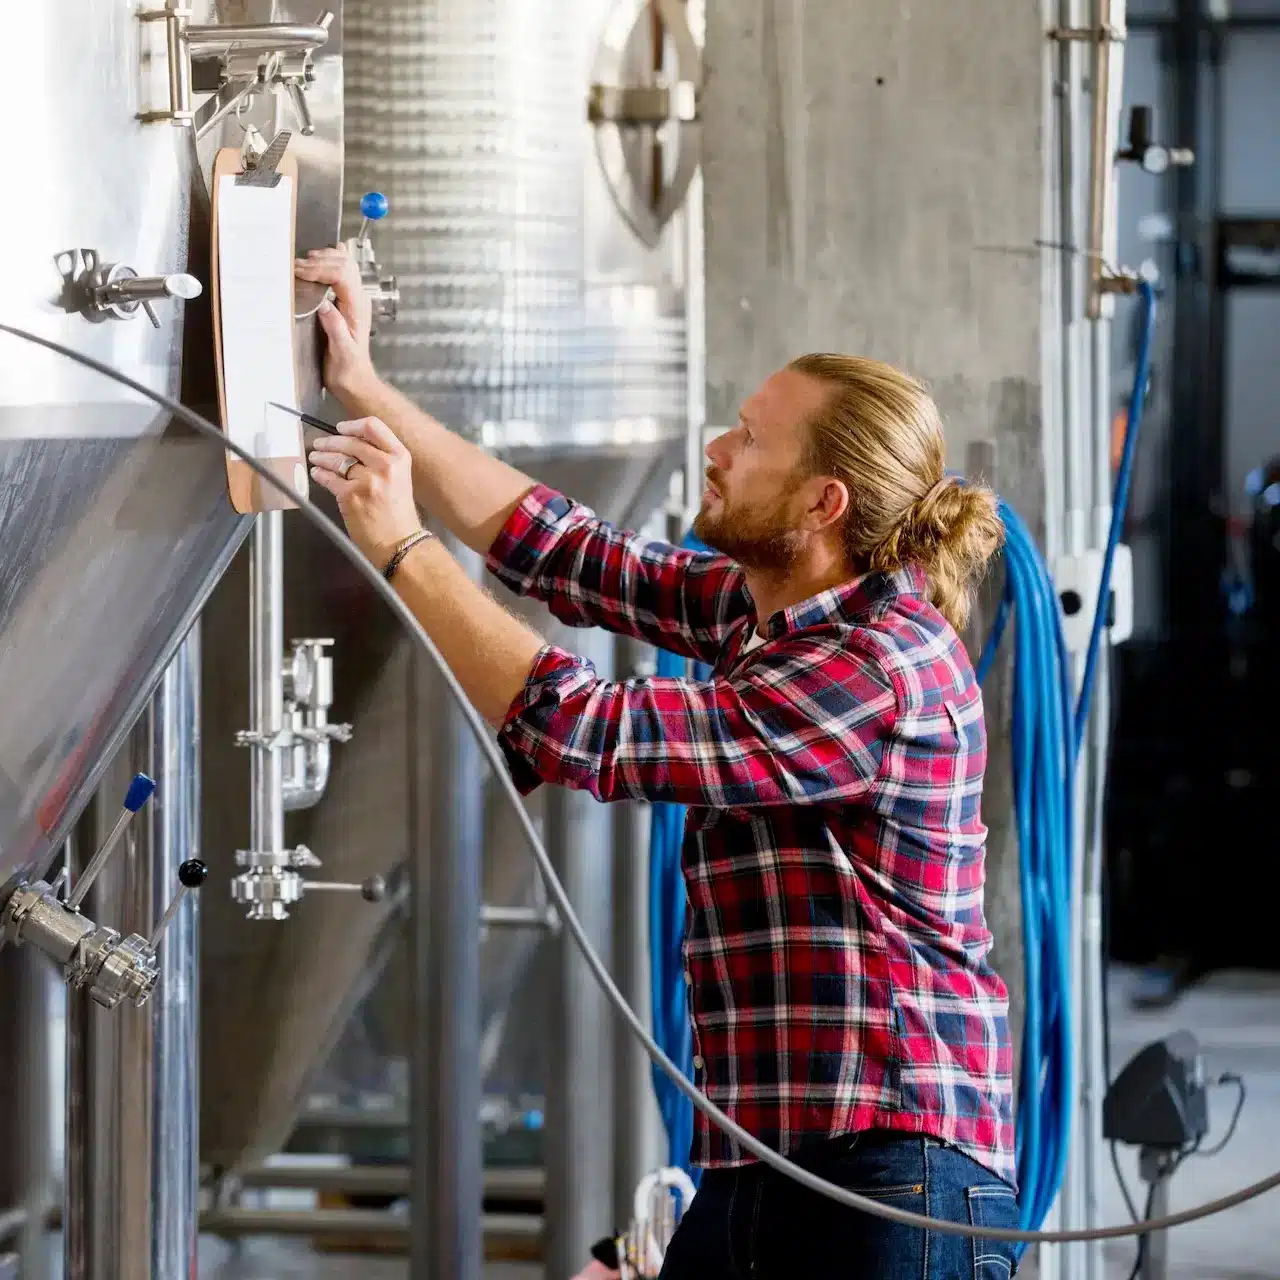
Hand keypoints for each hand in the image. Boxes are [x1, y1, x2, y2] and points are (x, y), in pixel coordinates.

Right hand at [294, 243, 377, 403]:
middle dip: (320, 260)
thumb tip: (324, 304)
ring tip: (304, 262)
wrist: (356, 381)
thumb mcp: (341, 352)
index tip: (299, 271)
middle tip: (297, 266)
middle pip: (344, 264)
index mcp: (357, 309)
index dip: (320, 268)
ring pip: (345, 265)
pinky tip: (323, 257)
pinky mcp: (348, 302)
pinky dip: (332, 262)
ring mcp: (355, 299)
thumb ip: (335, 327)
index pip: (342, 275)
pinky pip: (343, 274)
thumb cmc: (348, 370)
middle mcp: (359, 300)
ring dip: (325, 258)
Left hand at [309, 417, 422, 567]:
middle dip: (330, 441)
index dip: (352, 425)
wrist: (399, 544)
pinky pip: (329, 478)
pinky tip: (317, 474)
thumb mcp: (400, 479)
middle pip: (350, 442)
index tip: (341, 428)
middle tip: (319, 444)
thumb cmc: (399, 515)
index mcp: (400, 458)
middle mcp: (385, 466)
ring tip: (315, 457)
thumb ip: (382, 460)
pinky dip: (319, 475)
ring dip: (321, 456)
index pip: (373, 427)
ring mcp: (367, 480)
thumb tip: (352, 446)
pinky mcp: (350, 495)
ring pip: (336, 459)